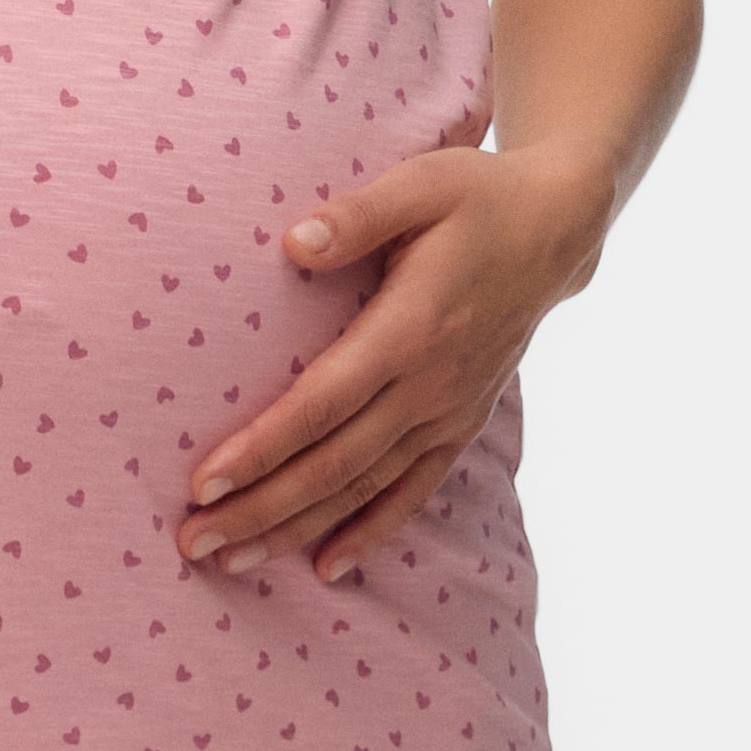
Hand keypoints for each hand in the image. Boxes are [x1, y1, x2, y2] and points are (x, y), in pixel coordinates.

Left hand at [177, 136, 609, 580]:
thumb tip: (294, 244)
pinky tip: (327, 567)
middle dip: (260, 509)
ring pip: (365, 488)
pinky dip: (371, 532)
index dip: (263, 448)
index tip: (205, 482)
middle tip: (194, 544)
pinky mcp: (462, 424)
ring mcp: (449, 412)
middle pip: (333, 464)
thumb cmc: (476, 197)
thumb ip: (358, 215)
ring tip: (234, 563)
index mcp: (412, 329)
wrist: (556, 229)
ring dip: (297, 530)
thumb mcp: (421, 183)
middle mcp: (431, 385)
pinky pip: (414, 491)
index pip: (323, 404)